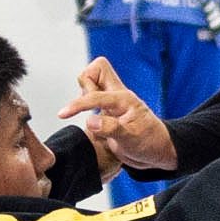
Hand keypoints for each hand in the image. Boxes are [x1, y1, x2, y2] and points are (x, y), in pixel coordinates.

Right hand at [58, 57, 178, 172]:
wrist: (157, 151)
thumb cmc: (149, 143)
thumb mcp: (131, 140)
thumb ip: (111, 128)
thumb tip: (90, 121)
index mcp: (124, 100)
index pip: (95, 96)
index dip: (78, 105)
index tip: (62, 114)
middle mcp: (117, 96)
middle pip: (96, 69)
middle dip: (85, 83)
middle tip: (88, 106)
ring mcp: (112, 101)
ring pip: (92, 81)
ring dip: (84, 95)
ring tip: (94, 115)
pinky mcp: (107, 109)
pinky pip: (91, 96)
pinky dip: (85, 103)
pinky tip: (93, 121)